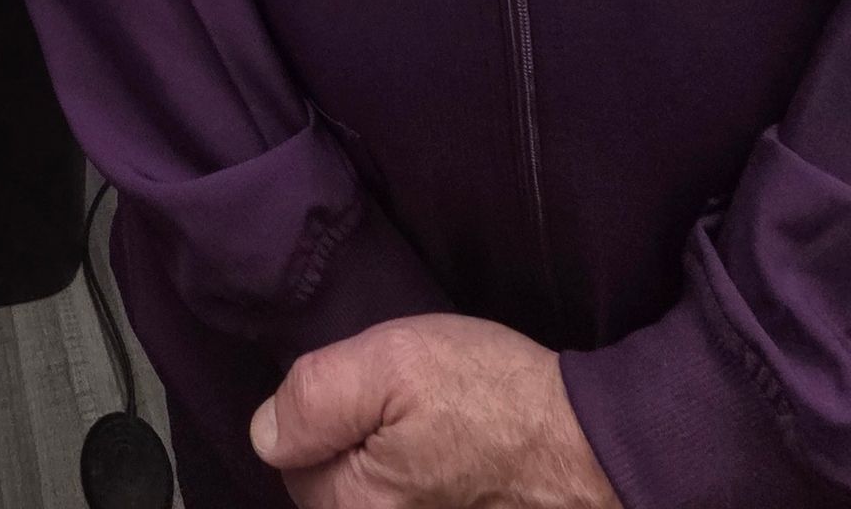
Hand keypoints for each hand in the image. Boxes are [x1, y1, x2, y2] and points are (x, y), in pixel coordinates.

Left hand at [251, 316, 619, 508]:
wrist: (590, 446)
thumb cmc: (493, 398)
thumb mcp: (392, 363)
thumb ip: (315, 397)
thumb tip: (265, 433)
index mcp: (356, 508)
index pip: (292, 461)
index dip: (322, 412)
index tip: (368, 388)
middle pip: (333, 487)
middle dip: (352, 445)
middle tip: (404, 406)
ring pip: (375, 497)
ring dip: (390, 465)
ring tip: (434, 432)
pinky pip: (413, 500)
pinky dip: (424, 483)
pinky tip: (455, 457)